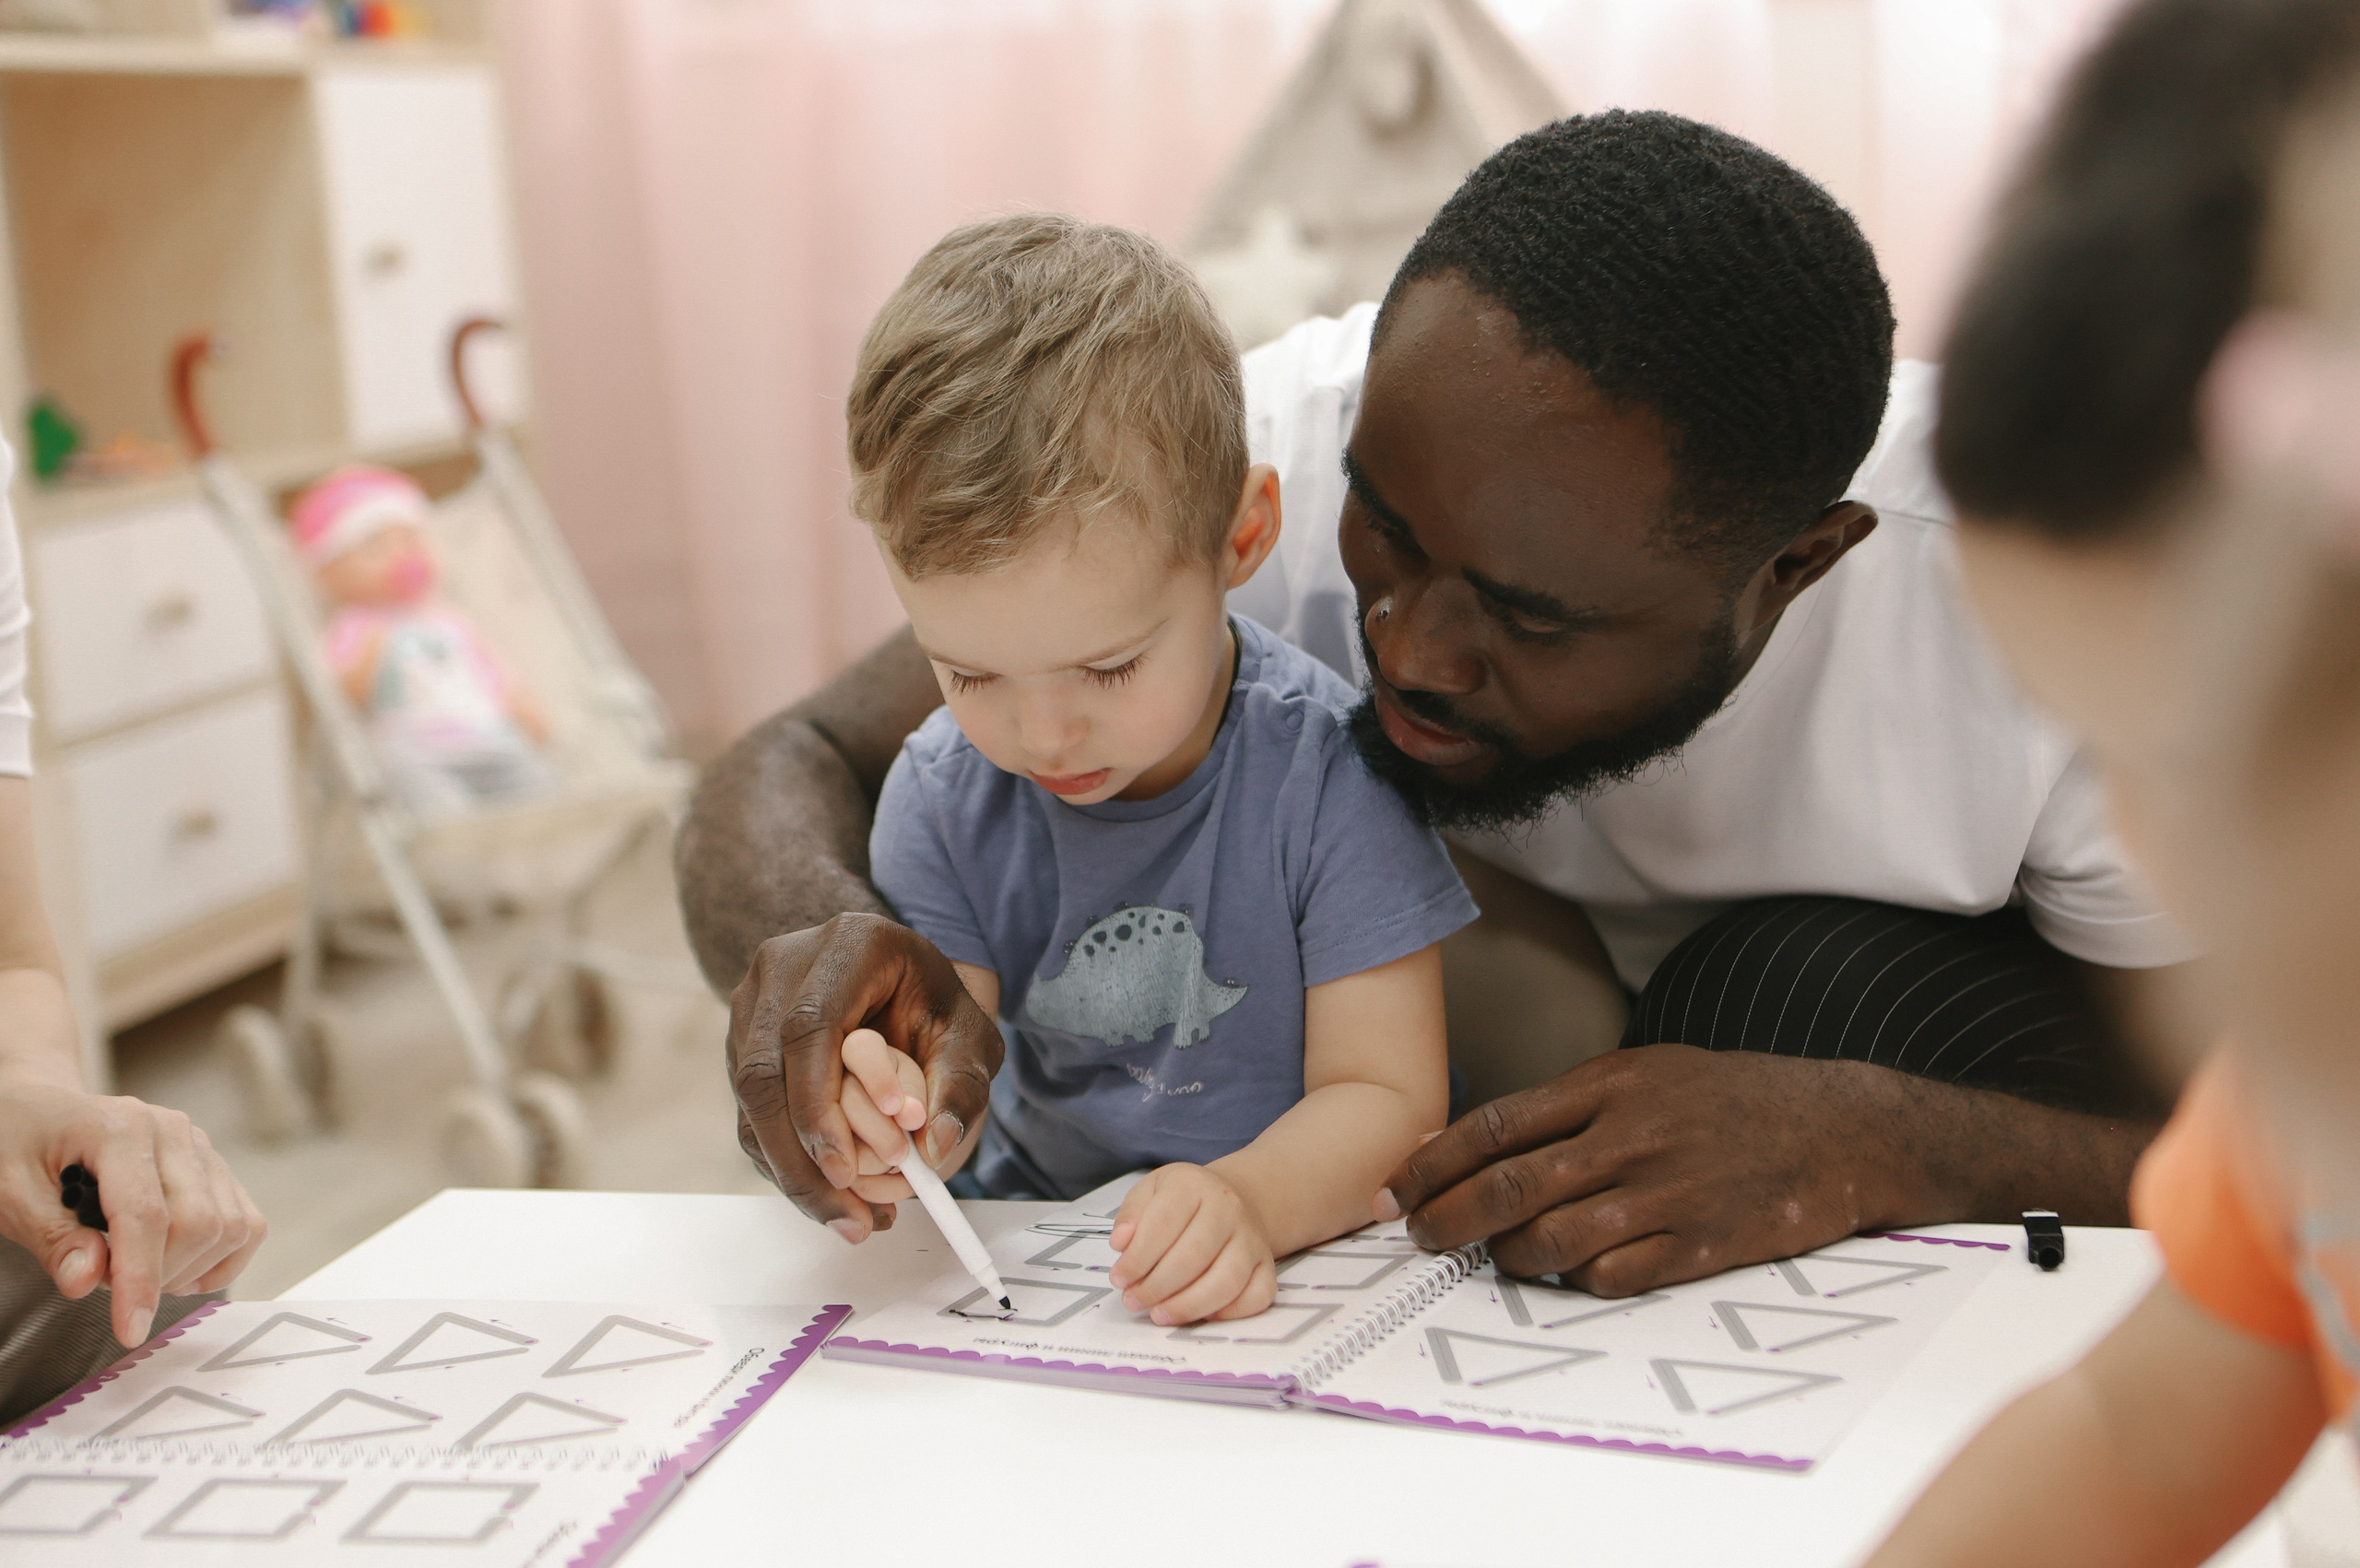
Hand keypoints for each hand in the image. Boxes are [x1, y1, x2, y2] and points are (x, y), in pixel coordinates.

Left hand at [0, 1082, 266, 1345]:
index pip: (147, 1216)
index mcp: (120, 1128)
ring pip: (230, 1228)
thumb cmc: (16, 1145)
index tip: (128, 1329)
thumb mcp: (9, 1193)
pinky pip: (246, 1223)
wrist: (37, 1110)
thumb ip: (50, 1237)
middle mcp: (173, 1131)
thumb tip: (86, 1280)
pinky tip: (178, 1270)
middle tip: (106, 1282)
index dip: (140, 1280)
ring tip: (137, 1270)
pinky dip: (222, 1260)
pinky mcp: (213, 1167)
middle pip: (198, 1225)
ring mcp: (199, 1147)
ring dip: (188, 1270)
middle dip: (158, 1276)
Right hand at [727, 913, 1001, 1240]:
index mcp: (847, 945)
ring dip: (790, 1170)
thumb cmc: (935, 1005)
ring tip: (846, 1219)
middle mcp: (785, 966)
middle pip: (764, 1071)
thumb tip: (936, 1146)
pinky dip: (783, 1161)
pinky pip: (749, 1111)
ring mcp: (753, 1001)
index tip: (845, 1168)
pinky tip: (825, 1196)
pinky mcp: (742, 1039)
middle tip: (847, 1218)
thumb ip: (963, 1086)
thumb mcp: (969, 1036)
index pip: (809, 1028)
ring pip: (748, 1098)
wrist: (901, 982)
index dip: (817, 1104)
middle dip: (800, 1158)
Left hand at [1108, 1164, 1276, 1326]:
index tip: (1119, 1279)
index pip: (1163, 1223)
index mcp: (1193, 1185)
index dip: (1137, 1258)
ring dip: (1187, 1306)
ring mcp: (1251, 1238)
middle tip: (1134, 1300)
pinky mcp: (1267, 1265)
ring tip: (1160, 1313)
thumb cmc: (1184, 1201)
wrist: (1230, 1199)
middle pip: (1193, 1256)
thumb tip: (1121, 1243)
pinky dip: (1229, 1313)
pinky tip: (1201, 1315)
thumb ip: (1131, 1215)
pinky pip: (1257, 1297)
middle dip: (1156, 1287)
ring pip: (1226, 1281)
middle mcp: (1229, 1208)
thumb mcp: (1150, 1191)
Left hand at [1375, 1044, 1891, 1295]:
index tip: (1398, 1188)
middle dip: (1446, 1218)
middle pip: (1508, 1186)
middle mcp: (1630, 1137)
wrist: (1840, 1128)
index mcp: (1610, 1085)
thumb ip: (1569, 1105)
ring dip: (1506, 1257)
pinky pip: (1610, 1277)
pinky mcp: (1699, 1245)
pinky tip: (1568, 1272)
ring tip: (1494, 1257)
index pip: (1495, 1125)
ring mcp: (1665, 1194)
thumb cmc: (1733, 1099)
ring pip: (1550, 1240)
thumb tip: (1477, 1142)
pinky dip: (1575, 1281)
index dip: (1435, 1162)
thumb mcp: (1648, 1073)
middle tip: (1417, 1236)